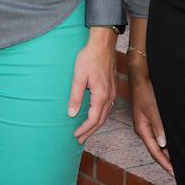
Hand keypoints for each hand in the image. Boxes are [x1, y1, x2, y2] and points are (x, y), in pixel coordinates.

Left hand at [69, 27, 117, 143]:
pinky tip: (94, 116)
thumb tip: (71, 113)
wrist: (102, 44)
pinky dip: (100, 116)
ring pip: (105, 115)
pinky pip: (107, 107)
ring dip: (95, 125)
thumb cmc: (89, 58)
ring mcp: (112, 93)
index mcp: (101, 95)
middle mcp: (109, 96)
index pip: (93, 119)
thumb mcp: (78, 77)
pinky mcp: (112, 88)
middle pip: (101, 120)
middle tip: (79, 139)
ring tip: (86, 131)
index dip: (84, 129)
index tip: (75, 135)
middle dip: (90, 131)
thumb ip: (75, 96)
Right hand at [128, 57, 171, 172]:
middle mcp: (144, 129)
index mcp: (142, 129)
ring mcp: (147, 124)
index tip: (175, 173)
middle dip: (167, 161)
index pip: (155, 151)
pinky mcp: (151, 119)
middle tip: (179, 172)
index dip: (165, 163)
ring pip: (158, 143)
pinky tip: (174, 144)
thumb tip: (163, 144)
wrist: (140, 76)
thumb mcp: (152, 109)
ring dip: (168, 152)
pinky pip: (159, 135)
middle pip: (156, 150)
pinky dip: (167, 142)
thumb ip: (158, 126)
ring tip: (179, 161)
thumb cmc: (144, 91)